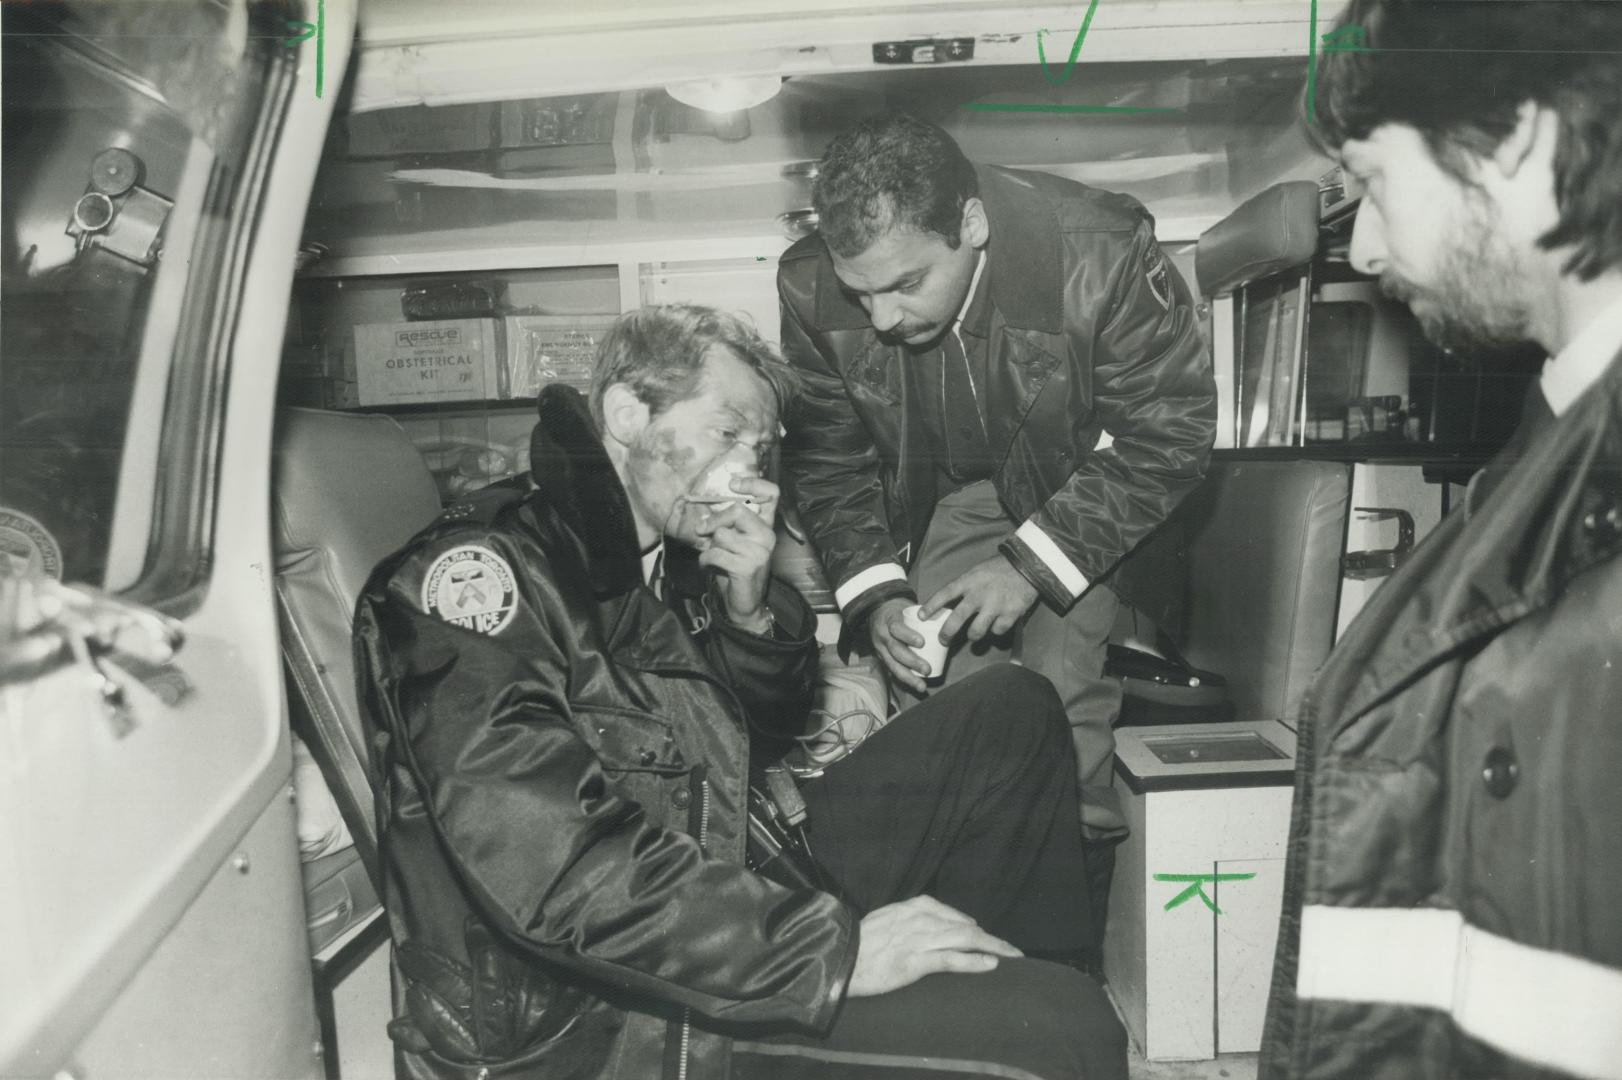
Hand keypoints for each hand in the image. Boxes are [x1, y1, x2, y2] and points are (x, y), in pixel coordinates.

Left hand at [695, 475, 779, 630]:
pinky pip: (715, 553)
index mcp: (765, 526)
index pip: (771, 494)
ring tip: (715, 556)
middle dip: (715, 520)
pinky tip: (709, 566)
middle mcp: (767, 536)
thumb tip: (704, 508)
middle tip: (703, 531)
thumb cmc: (735, 569)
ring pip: (722, 534)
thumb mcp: (733, 542)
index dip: (754, 483)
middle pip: (738, 510)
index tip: (733, 483)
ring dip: (710, 546)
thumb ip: (726, 524)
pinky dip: (705, 560)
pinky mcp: (747, 567)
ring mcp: (759, 552)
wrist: (744, 604)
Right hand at [847, 895, 1021, 997]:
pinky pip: (951, 959)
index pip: (946, 912)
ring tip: (1011, 955)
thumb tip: (919, 926)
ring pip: (964, 939)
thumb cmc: (855, 944)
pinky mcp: (915, 961)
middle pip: (963, 926)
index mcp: (908, 908)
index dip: (968, 922)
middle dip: (990, 937)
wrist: (837, 958)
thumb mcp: (881, 922)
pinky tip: (990, 965)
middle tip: (1011, 949)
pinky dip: (973, 961)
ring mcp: (918, 940)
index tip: (981, 931)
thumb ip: (902, 921)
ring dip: (992, 946)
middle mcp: (918, 919)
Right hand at [868, 597, 930, 694]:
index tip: (922, 642)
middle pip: (895, 650)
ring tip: (922, 685)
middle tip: (927, 669)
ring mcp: (880, 648)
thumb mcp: (907, 607)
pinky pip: (892, 670)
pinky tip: (916, 686)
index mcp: (889, 620)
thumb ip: (924, 615)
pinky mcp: (882, 658)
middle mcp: (883, 636)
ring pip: (892, 664)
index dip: (907, 636)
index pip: (896, 628)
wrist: (877, 612)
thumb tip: (951, 620)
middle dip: (911, 662)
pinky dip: (905, 679)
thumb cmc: (899, 611)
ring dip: (908, 677)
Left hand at [922, 556, 1037, 644]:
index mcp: (969, 580)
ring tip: (973, 634)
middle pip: (957, 618)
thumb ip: (964, 586)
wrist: (1028, 566)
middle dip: (947, 633)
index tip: (920, 617)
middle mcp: (980, 594)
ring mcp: (995, 605)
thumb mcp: (977, 571)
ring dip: (973, 635)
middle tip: (943, 640)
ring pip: (976, 631)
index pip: (945, 593)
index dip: (931, 606)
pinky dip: (996, 630)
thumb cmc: (999, 569)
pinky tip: (997, 624)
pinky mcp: (1010, 614)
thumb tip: (948, 604)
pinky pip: (997, 631)